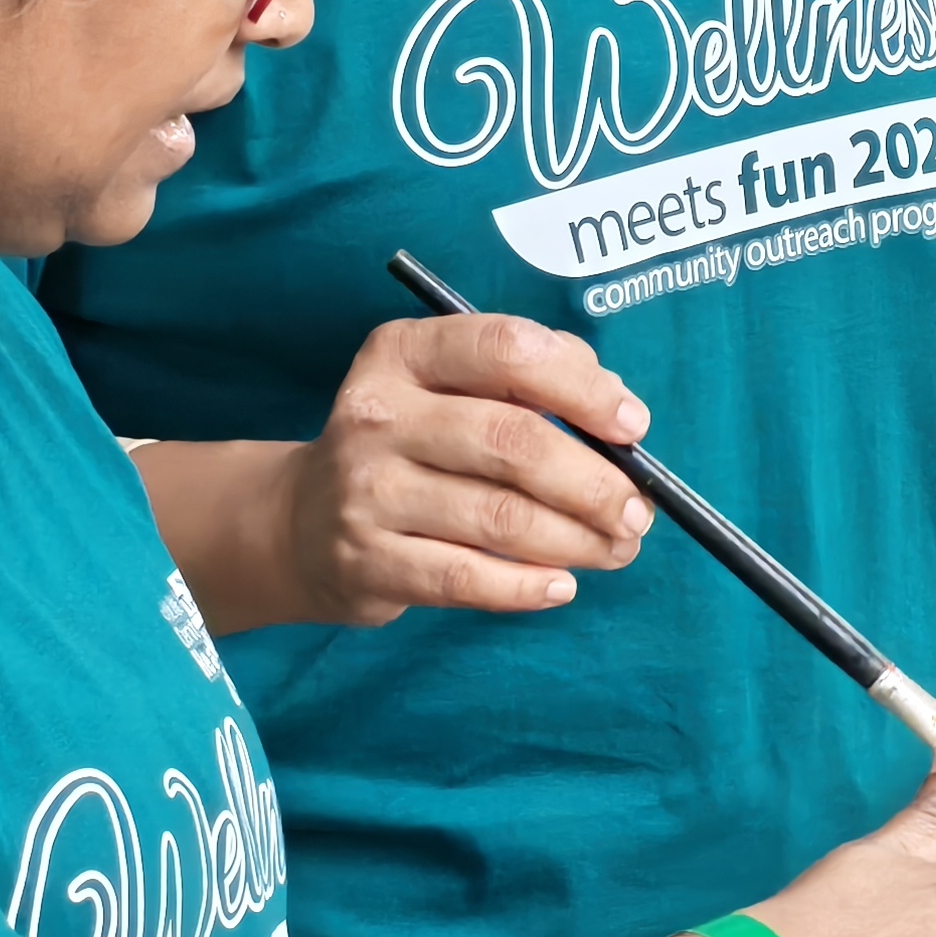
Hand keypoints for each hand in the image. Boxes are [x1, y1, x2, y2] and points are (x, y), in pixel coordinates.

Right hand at [280, 314, 656, 623]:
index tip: (633, 426)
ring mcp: (366, 492)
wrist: (298, 522)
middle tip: (636, 511)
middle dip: (593, 482)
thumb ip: (529, 381)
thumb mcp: (446, 389)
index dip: (582, 388)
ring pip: (499, 518)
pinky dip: (528, 586)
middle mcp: (376, 415)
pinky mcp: (366, 562)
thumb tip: (617, 412)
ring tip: (616, 549)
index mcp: (403, 353)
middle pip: (511, 441)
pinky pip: (468, 578)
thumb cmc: (408, 446)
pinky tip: (563, 584)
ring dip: (576, 540)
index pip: (506, 350)